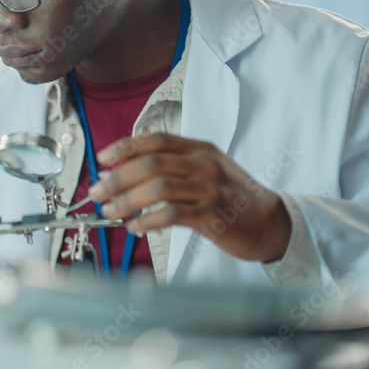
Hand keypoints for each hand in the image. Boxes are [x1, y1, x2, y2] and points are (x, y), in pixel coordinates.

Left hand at [90, 133, 290, 262]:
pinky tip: (135, 227)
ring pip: (159, 188)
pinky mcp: (213, 216)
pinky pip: (173, 214)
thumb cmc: (231, 198)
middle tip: (98, 191)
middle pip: (152, 164)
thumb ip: (172, 167)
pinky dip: (149, 220)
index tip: (102, 159)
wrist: (271, 223)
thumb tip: (125, 172)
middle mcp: (205, 164)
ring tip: (110, 211)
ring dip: (128, 200)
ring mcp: (211, 189)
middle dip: (118, 178)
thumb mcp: (206, 171)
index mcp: (200, 149)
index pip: (156, 140)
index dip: (125, 148)